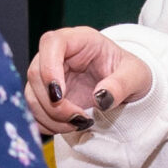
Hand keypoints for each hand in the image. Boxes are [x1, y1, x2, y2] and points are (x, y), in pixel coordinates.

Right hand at [24, 25, 151, 136]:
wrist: (127, 86)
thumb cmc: (131, 73)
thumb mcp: (136, 76)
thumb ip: (121, 85)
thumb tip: (100, 98)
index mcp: (80, 40)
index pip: (52, 43)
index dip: (49, 68)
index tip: (60, 95)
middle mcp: (59, 55)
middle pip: (35, 73)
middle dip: (53, 103)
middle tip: (78, 118)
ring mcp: (49, 75)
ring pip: (32, 95)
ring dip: (49, 117)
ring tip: (77, 124)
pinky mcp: (46, 95)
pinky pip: (34, 111)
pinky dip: (47, 124)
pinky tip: (68, 126)